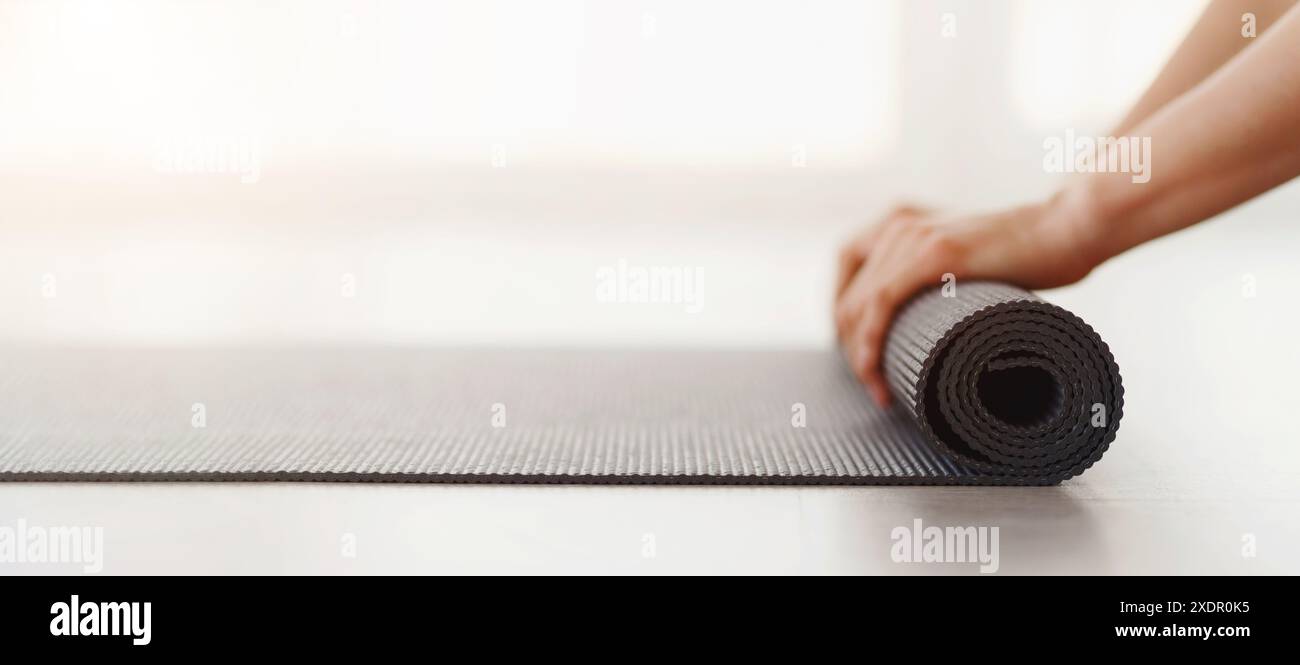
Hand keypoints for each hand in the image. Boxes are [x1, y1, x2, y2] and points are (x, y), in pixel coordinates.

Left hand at [834, 198, 1099, 406]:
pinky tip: (873, 371)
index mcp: (899, 221)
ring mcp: (913, 236)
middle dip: (852, 349)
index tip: (863, 359)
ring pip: (859, 306)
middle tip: (874, 387)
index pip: (848, 275)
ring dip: (861, 357)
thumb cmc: (1027, 254)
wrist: (1066, 228)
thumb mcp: (963, 263)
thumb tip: (920, 328)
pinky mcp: (934, 253)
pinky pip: (882, 303)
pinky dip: (870, 341)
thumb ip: (935, 280)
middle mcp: (897, 224)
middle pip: (849, 297)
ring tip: (880, 392)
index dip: (846, 322)